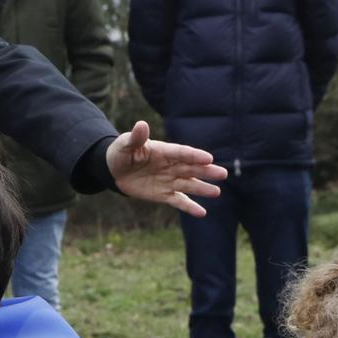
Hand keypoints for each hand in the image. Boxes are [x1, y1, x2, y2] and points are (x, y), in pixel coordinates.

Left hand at [105, 121, 225, 217]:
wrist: (114, 171)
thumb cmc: (121, 153)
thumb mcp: (125, 144)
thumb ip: (136, 137)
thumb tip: (141, 124)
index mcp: (164, 151)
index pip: (181, 153)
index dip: (194, 155)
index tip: (208, 158)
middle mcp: (171, 165)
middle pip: (191, 168)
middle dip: (206, 171)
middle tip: (222, 174)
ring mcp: (169, 180)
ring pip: (189, 185)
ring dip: (202, 189)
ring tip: (217, 192)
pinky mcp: (164, 194)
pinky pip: (179, 201)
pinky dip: (190, 207)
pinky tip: (202, 213)